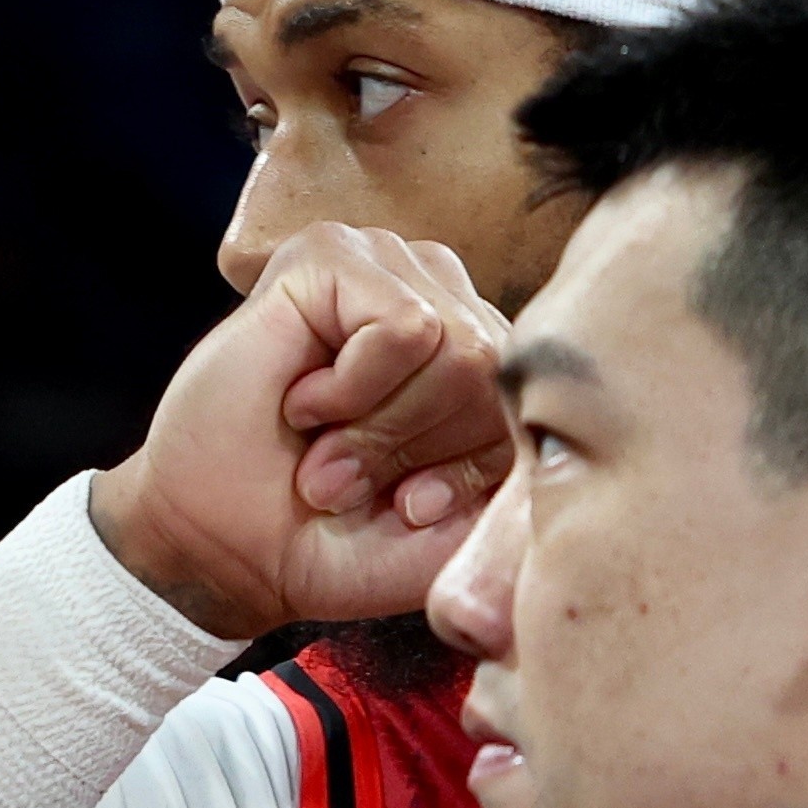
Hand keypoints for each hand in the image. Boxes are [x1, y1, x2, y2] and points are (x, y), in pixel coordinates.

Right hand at [91, 224, 509, 637]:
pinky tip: (306, 400)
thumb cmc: (335, 539)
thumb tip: (581, 445)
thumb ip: (527, 489)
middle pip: (502, 371)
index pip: (536, 397)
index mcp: (481, 355)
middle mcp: (442, 298)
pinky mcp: (329, 257)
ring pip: (460, 346)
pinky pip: (404, 327)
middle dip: (423, 448)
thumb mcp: (458, 531)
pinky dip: (352, 390)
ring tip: (325, 445)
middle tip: (347, 479)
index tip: (408, 507)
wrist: (226, 550)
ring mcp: (387, 268)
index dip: (476, 468)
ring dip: (382, 426)